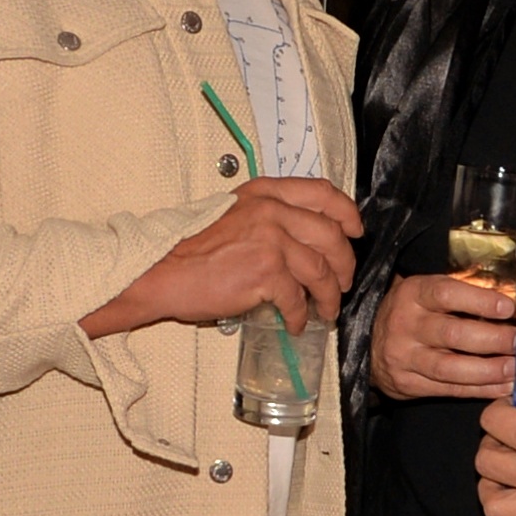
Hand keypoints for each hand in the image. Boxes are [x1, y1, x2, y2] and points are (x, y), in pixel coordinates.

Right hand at [81, 177, 362, 337]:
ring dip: (329, 296)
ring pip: (321, 270)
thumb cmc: (190, 250)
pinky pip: (298, 298)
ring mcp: (271, 240)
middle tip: (343, 282)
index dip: (346, 212)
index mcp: (264, 193)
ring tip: (326, 310)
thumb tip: (301, 240)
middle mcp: (271, 211)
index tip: (355, 230)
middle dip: (345, 263)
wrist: (160, 271)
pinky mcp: (266, 272)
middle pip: (331, 234)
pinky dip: (302, 315)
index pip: (321, 192)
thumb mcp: (232, 215)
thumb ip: (267, 217)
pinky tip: (297, 323)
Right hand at [372, 272, 515, 399]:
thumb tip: (512, 307)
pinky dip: (479, 390)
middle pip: (453, 334)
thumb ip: (462, 296)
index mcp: (413, 294)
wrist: (368, 342)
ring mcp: (404, 357)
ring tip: (514, 369)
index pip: (447, 295)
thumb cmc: (413, 313)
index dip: (480, 302)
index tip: (509, 309)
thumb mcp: (427, 292)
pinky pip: (448, 390)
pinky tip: (502, 387)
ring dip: (488, 370)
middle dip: (493, 340)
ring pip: (450, 368)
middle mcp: (405, 324)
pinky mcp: (407, 384)